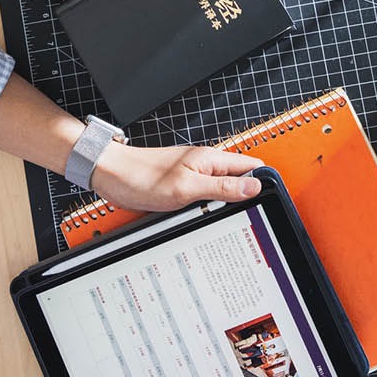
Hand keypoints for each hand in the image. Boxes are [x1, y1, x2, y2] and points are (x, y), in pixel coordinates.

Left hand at [91, 142, 263, 212]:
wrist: (110, 175)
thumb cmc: (140, 176)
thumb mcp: (187, 188)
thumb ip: (221, 187)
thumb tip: (252, 187)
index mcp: (210, 159)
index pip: (251, 166)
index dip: (262, 183)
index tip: (267, 200)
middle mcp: (204, 165)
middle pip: (239, 180)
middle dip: (245, 198)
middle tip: (245, 216)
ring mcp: (193, 175)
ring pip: (222, 190)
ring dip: (225, 205)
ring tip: (224, 218)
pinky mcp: (182, 186)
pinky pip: (204, 197)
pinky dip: (207, 208)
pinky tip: (202, 216)